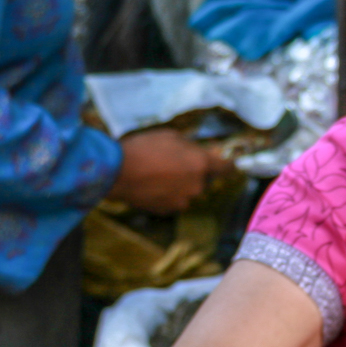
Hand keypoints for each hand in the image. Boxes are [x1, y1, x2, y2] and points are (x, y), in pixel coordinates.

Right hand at [108, 128, 227, 214]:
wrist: (118, 172)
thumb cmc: (143, 148)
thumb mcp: (170, 136)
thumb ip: (190, 146)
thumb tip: (198, 151)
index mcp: (201, 164)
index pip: (226, 167)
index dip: (228, 164)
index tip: (227, 162)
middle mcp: (196, 186)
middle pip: (204, 179)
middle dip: (194, 172)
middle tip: (174, 163)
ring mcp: (183, 200)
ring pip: (188, 191)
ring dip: (180, 184)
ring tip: (159, 173)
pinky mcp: (168, 210)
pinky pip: (174, 200)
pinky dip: (167, 194)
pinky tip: (152, 184)